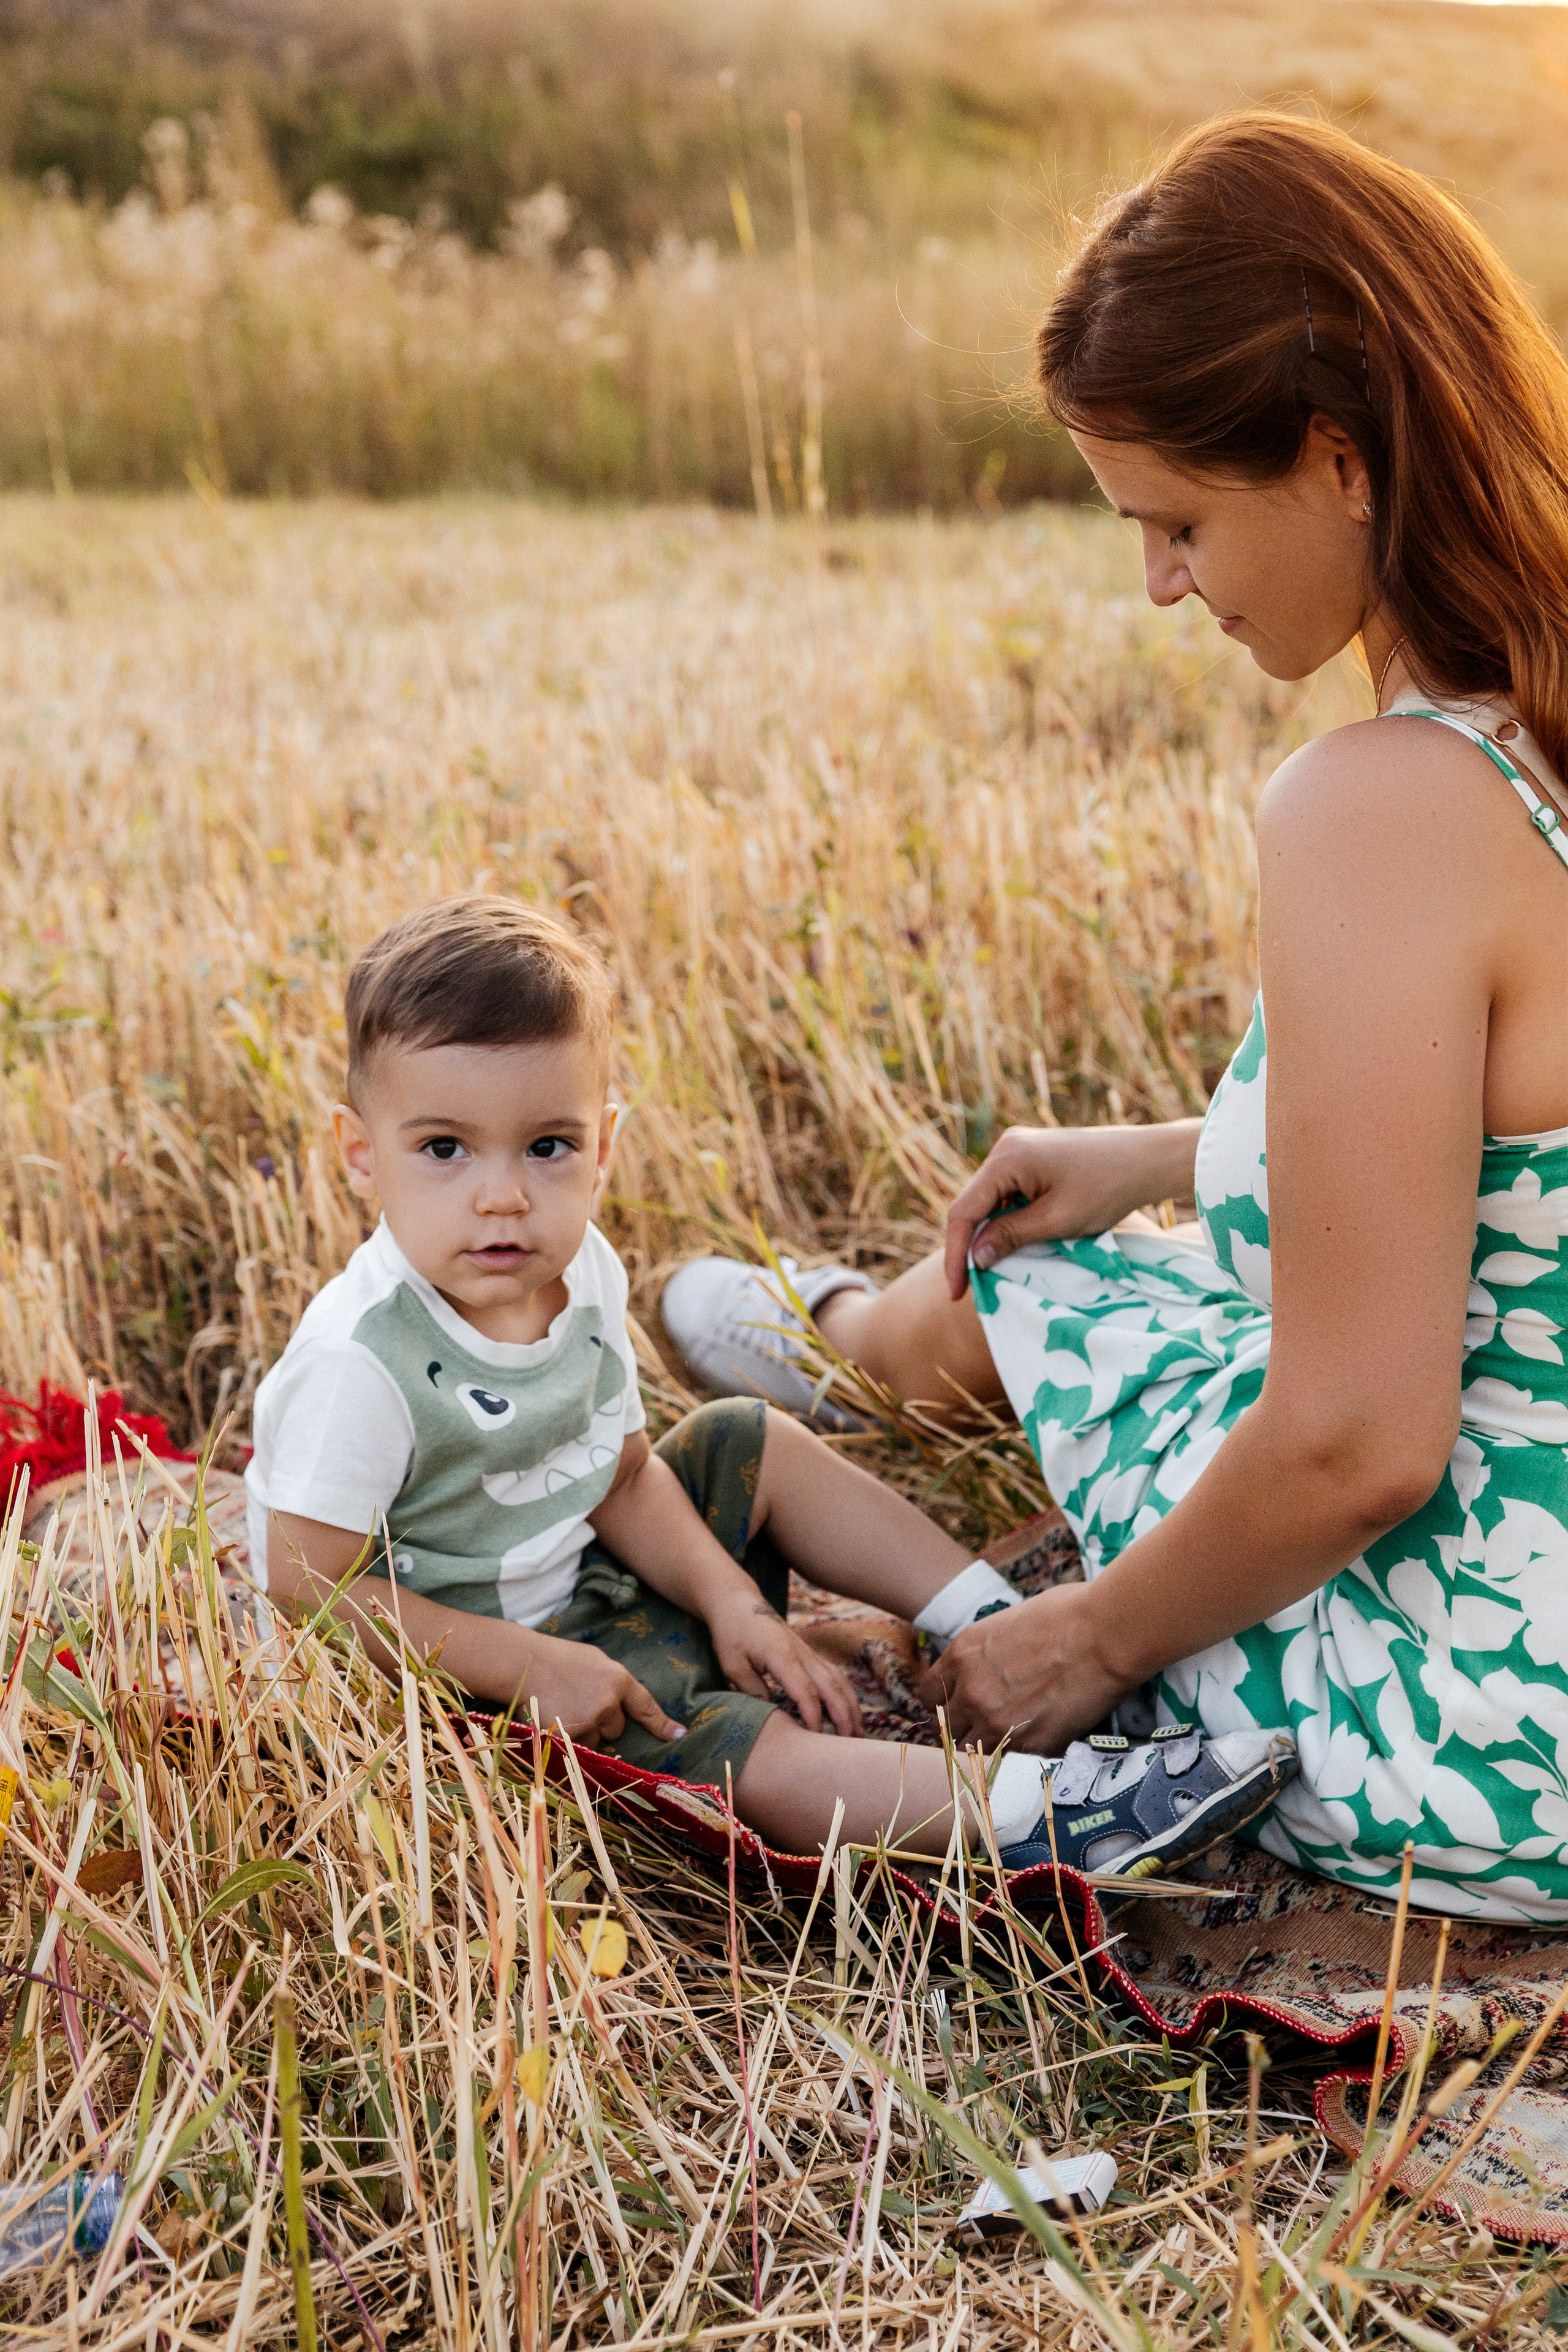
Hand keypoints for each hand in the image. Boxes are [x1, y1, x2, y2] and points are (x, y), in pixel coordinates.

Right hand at [518, 1630, 685, 1748]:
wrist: (524, 1663)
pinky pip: (577, 1747)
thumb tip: (623, 1704)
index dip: (662, 1724)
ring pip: (596, 1740)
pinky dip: (568, 1739)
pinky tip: (555, 1719)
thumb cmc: (558, 1658)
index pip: (646, 1707)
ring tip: (563, 1709)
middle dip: (602, 1722)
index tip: (678, 1736)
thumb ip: (613, 1682)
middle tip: (578, 1703)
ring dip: (585, 1732)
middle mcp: (609, 1702)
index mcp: (618, 1679)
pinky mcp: (570, 1735)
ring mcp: (590, 1720)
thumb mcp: (594, 1661)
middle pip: (617, 1728)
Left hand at [707, 1592, 862, 1738]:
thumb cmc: (732, 1633)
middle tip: (849, 1743)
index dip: (814, 1718)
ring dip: (850, 1706)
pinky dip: (845, 1693)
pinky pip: (834, 1674)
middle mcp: (802, 1655)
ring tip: (856, 1732)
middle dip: (843, 1716)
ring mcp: (808, 1653)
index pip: (806, 1693)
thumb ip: (752, 1690)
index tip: (815, 1740)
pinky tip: (848, 1709)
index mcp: (783, 1657)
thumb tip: (772, 1715)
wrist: (738, 1603)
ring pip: (839, 1680)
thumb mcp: (732, 1664)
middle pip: (832, 1687)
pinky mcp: (809, 1653)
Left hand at [915, 1583, 1125, 1752]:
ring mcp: (999, 1723)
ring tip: (1020, 1729)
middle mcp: (971, 1692)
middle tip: (991, 1721)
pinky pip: (1017, 1758)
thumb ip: (986, 1655)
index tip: (960, 1703)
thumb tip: (987, 1670)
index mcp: (962, 1655)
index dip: (945, 1701)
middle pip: (948, 1730)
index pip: (928, 1696)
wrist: (1107, 1633)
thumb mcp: (1007, 1624)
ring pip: (977, 1751)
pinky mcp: (1030, 1746)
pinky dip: (1028, 1749)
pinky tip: (1047, 1729)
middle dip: (966, 1727)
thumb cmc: (1067, 1615)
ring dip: (993, 1744)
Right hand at [943, 1121, 1200, 1298]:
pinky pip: (1008, 1192)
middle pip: (973, 1203)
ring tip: (991, 1268)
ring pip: (990, 1199)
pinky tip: (1014, 1241)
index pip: (964, 1212)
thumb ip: (1010, 1237)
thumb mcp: (1056, 1221)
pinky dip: (1007, 1218)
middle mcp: (1007, 1147)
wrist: (1149, 1160)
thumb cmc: (1107, 1189)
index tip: (957, 1294)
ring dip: (989, 1232)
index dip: (956, 1255)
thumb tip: (975, 1257)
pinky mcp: (1034, 1155)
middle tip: (970, 1287)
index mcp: (1007, 1158)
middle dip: (970, 1245)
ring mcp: (1020, 1148)